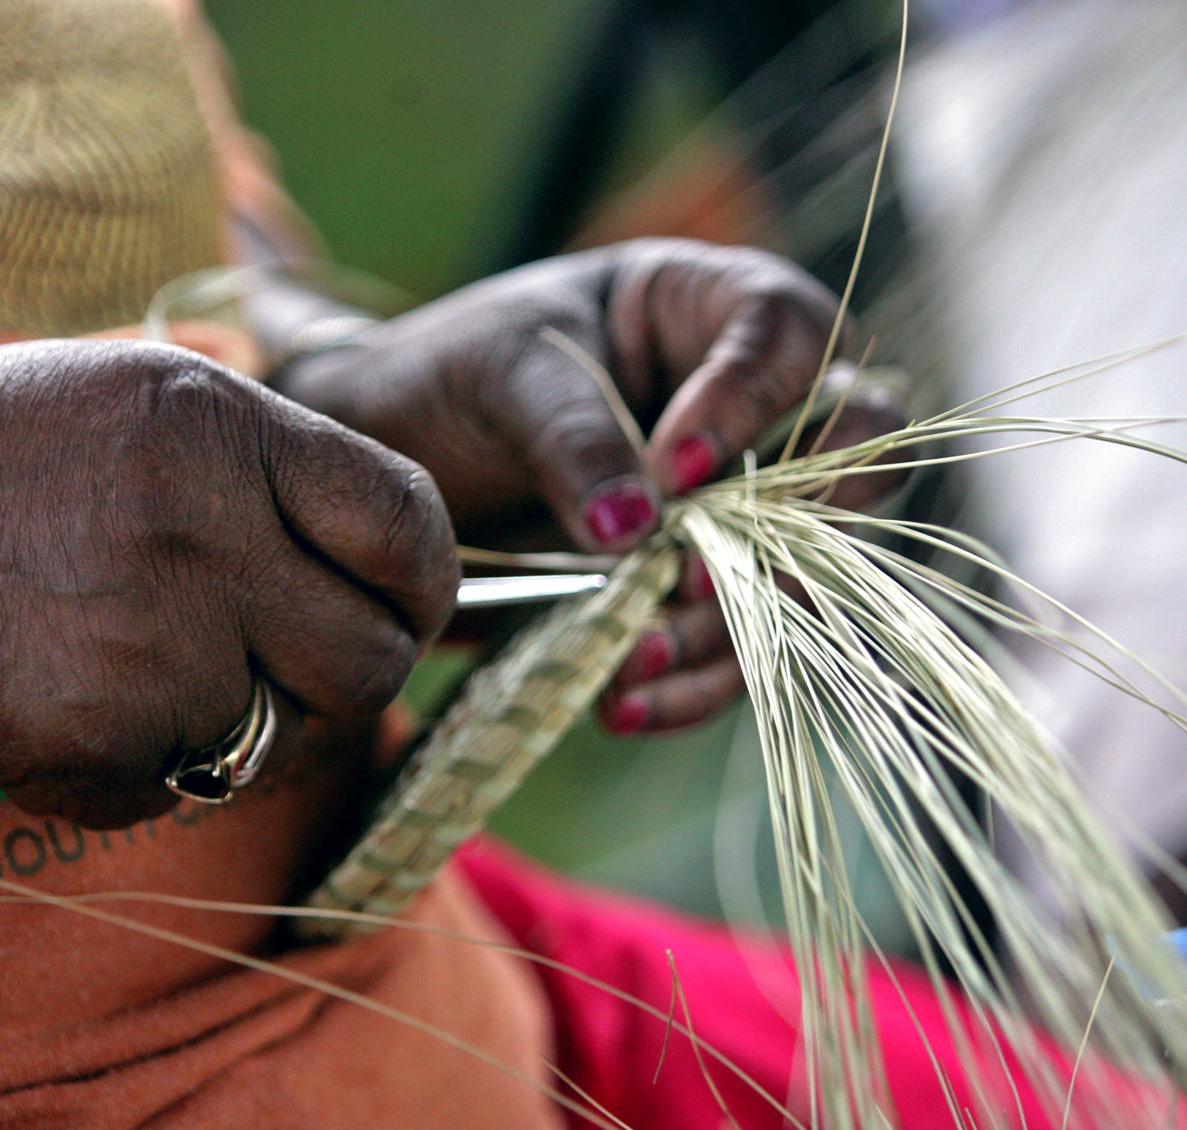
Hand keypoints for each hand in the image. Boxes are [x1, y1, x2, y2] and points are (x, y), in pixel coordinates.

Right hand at [0, 340, 455, 827]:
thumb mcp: (127, 398)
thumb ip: (260, 468)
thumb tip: (362, 550)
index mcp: (222, 430)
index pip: (409, 525)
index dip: (422, 581)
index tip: (400, 604)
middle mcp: (210, 541)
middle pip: (375, 661)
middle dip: (346, 677)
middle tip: (282, 666)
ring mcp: (159, 654)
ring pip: (290, 739)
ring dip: (250, 726)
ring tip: (151, 674)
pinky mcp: (101, 751)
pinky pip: (185, 788)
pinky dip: (147, 769)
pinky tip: (68, 706)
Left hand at [275, 239, 905, 734]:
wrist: (397, 456)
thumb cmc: (456, 373)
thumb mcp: (504, 375)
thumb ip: (575, 436)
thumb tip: (635, 530)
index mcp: (716, 308)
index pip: (791, 335)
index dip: (750, 404)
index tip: (672, 467)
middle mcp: (758, 408)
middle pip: (847, 461)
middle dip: (783, 531)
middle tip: (693, 579)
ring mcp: (740, 508)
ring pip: (795, 574)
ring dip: (724, 631)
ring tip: (628, 661)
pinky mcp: (701, 590)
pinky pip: (733, 646)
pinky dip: (686, 684)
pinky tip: (621, 705)